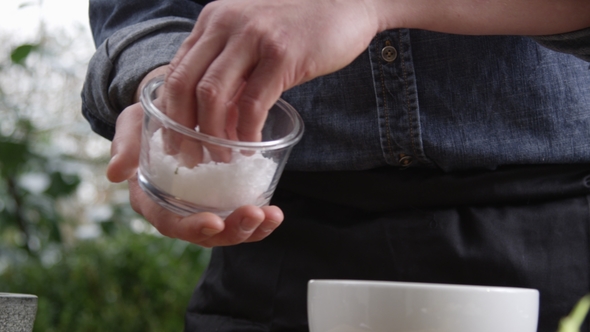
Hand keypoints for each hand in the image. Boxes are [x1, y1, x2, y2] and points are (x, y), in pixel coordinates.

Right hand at [106, 101, 283, 247]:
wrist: (182, 105)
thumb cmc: (154, 116)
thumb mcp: (133, 124)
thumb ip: (126, 145)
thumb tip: (115, 172)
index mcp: (154, 200)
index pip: (169, 223)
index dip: (191, 226)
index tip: (214, 221)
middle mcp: (181, 209)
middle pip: (206, 233)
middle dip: (232, 230)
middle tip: (254, 215)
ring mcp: (207, 206)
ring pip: (229, 229)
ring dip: (253, 228)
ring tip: (273, 216)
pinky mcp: (227, 198)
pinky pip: (243, 214)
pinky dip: (261, 217)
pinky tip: (275, 213)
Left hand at [163, 0, 380, 139]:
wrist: (347, 4)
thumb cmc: (300, 28)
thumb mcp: (254, 41)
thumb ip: (232, 73)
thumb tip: (213, 118)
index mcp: (213, 21)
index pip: (175, 70)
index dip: (168, 111)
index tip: (173, 140)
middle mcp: (225, 24)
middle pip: (184, 84)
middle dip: (180, 128)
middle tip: (188, 156)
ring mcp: (253, 36)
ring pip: (212, 95)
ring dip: (211, 134)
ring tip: (221, 156)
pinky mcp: (282, 54)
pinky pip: (253, 104)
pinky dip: (247, 133)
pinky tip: (250, 146)